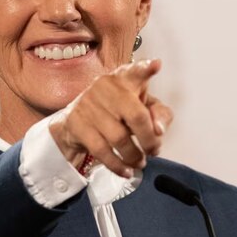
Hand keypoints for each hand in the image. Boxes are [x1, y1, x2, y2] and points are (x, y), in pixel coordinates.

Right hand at [49, 59, 173, 177]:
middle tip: (154, 150)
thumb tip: (159, 130)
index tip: (156, 65)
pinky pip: (102, 151)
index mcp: (125, 79)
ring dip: (134, 156)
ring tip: (140, 161)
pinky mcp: (78, 124)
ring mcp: (90, 105)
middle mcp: (106, 87)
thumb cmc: (116, 111)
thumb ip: (160, 115)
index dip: (145, 69)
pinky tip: (126, 171)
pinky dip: (118, 165)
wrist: (76, 122)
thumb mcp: (142, 107)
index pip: (136, 71)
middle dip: (149, 140)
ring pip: (119, 138)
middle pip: (136, 116)